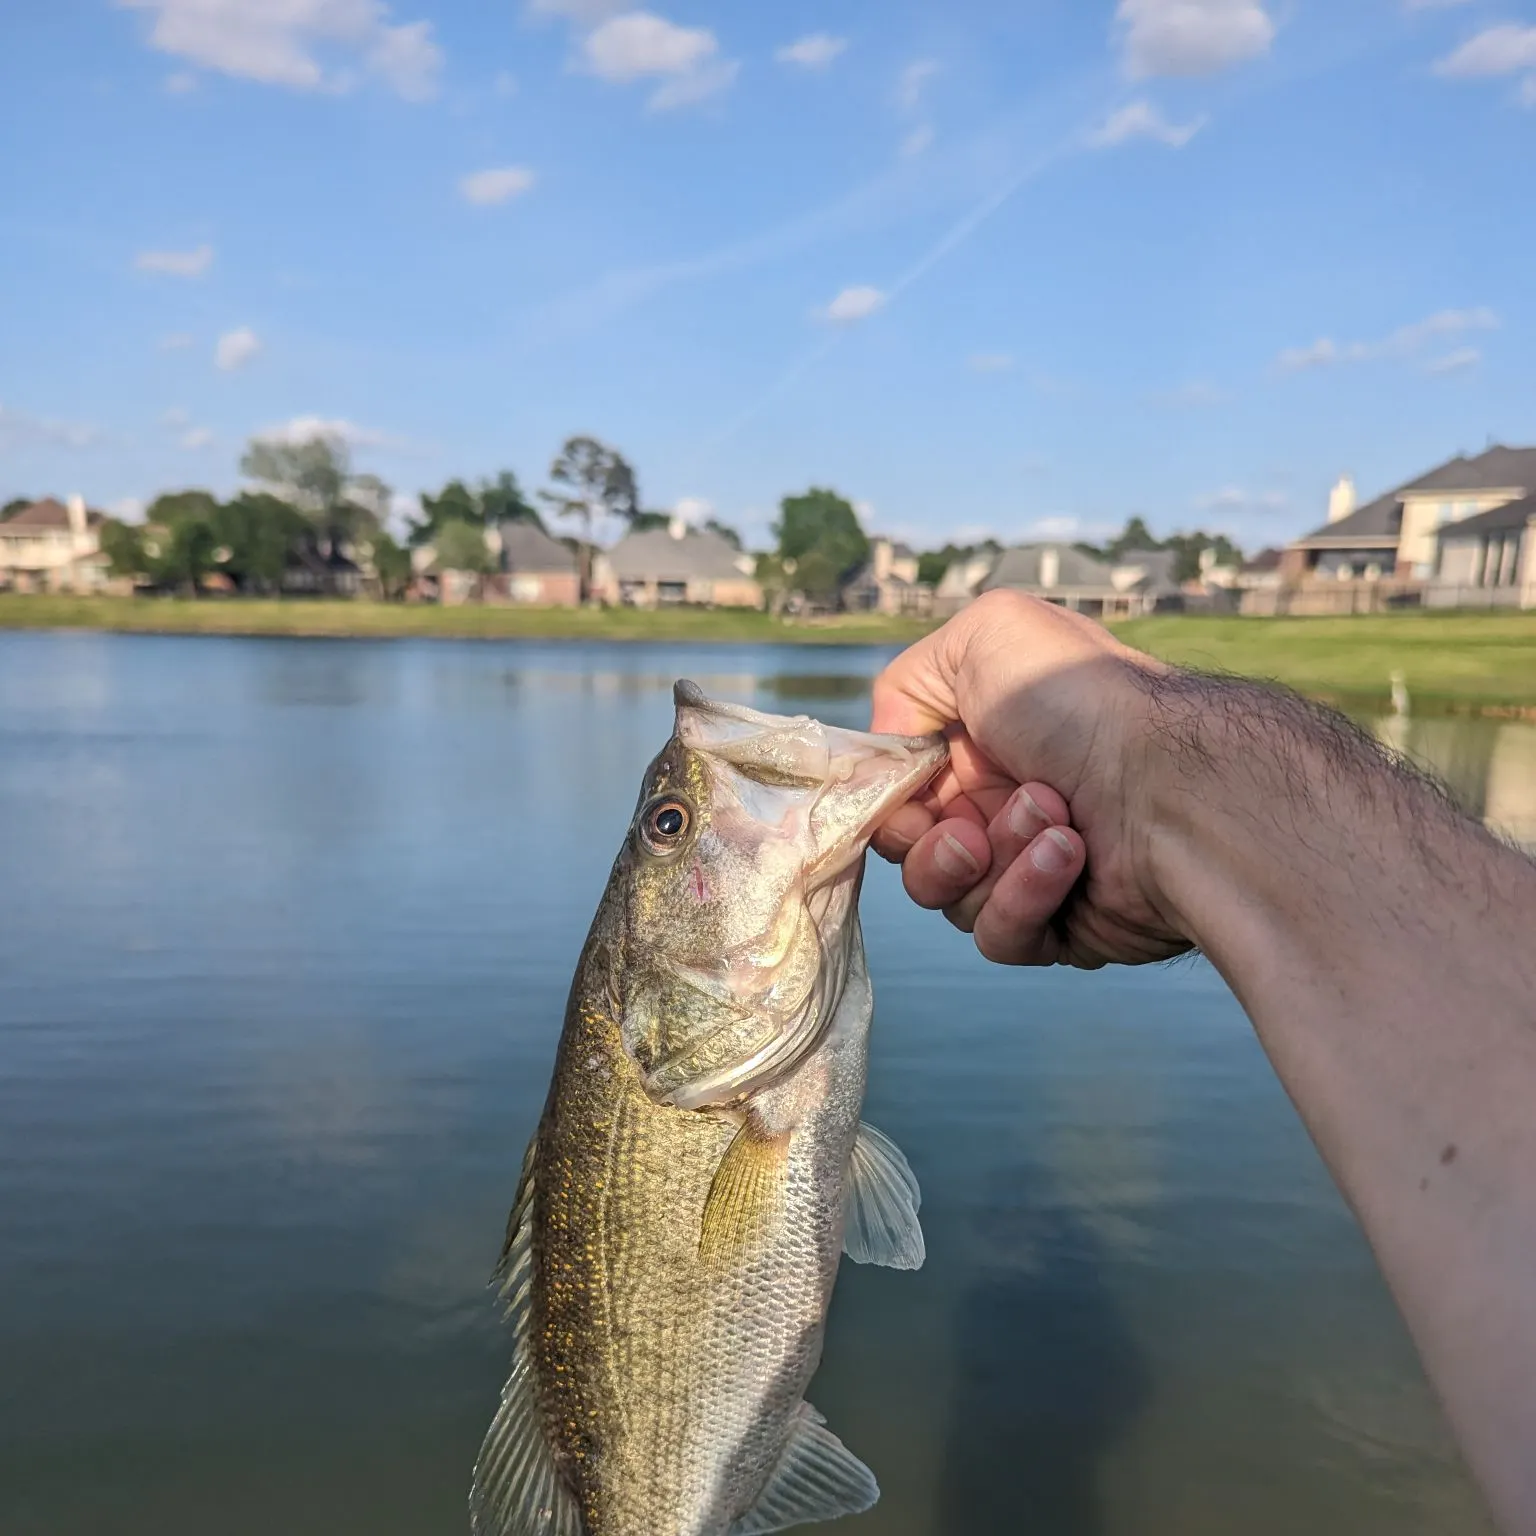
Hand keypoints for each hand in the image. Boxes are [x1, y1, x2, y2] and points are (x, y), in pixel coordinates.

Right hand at [870, 590, 1191, 969]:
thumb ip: (907, 682)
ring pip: (950, 899)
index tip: (908, 798)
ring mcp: (1027, 870)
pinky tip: (1072, 857)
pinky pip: (1000, 936)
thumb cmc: (1081, 702)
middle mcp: (999, 805)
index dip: (890, 804)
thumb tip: (887, 750)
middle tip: (973, 824)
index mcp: (979, 744)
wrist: (1177, 784)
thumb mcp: (984, 636)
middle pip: (912, 855)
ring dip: (993, 858)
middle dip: (935, 842)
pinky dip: (1025, 895)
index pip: (897, 795)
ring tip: (1057, 820)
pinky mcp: (1059, 928)